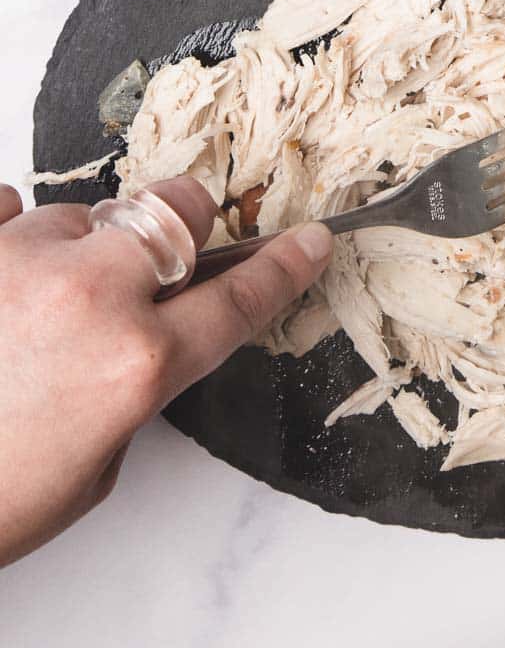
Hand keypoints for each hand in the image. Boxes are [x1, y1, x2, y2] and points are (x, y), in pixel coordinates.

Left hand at [0, 175, 330, 567]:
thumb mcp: (95, 469)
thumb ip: (134, 384)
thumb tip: (144, 331)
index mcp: (136, 364)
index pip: (235, 301)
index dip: (280, 268)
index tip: (306, 242)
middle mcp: (89, 298)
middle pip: (176, 213)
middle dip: (183, 228)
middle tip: (157, 261)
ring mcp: (19, 263)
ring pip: (84, 214)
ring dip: (77, 251)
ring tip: (34, 312)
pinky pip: (7, 204)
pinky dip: (11, 232)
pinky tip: (5, 276)